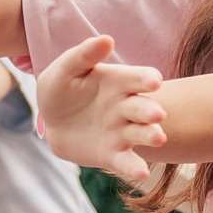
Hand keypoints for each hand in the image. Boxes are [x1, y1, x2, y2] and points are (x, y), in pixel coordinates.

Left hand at [35, 35, 165, 181]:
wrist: (53, 121)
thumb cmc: (62, 89)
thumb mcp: (67, 68)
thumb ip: (84, 55)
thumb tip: (107, 39)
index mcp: (120, 83)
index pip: (140, 79)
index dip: (148, 80)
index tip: (153, 81)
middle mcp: (127, 108)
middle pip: (144, 109)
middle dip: (151, 111)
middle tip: (157, 114)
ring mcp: (122, 133)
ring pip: (142, 134)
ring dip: (151, 136)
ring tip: (158, 139)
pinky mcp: (114, 155)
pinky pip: (127, 162)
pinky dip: (135, 168)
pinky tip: (142, 173)